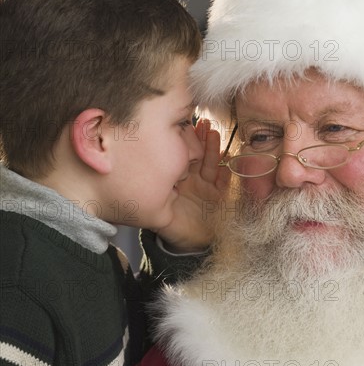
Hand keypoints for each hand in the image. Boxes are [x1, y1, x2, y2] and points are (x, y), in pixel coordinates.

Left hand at [158, 119, 230, 252]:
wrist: (189, 241)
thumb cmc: (171, 222)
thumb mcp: (155, 206)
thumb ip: (149, 192)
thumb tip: (133, 174)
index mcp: (178, 176)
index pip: (182, 155)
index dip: (185, 141)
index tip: (185, 127)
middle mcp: (194, 177)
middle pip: (199, 155)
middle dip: (202, 139)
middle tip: (203, 125)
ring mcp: (208, 185)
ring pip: (211, 165)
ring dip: (213, 150)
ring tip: (214, 135)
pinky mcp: (219, 196)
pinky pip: (223, 184)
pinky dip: (225, 175)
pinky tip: (227, 167)